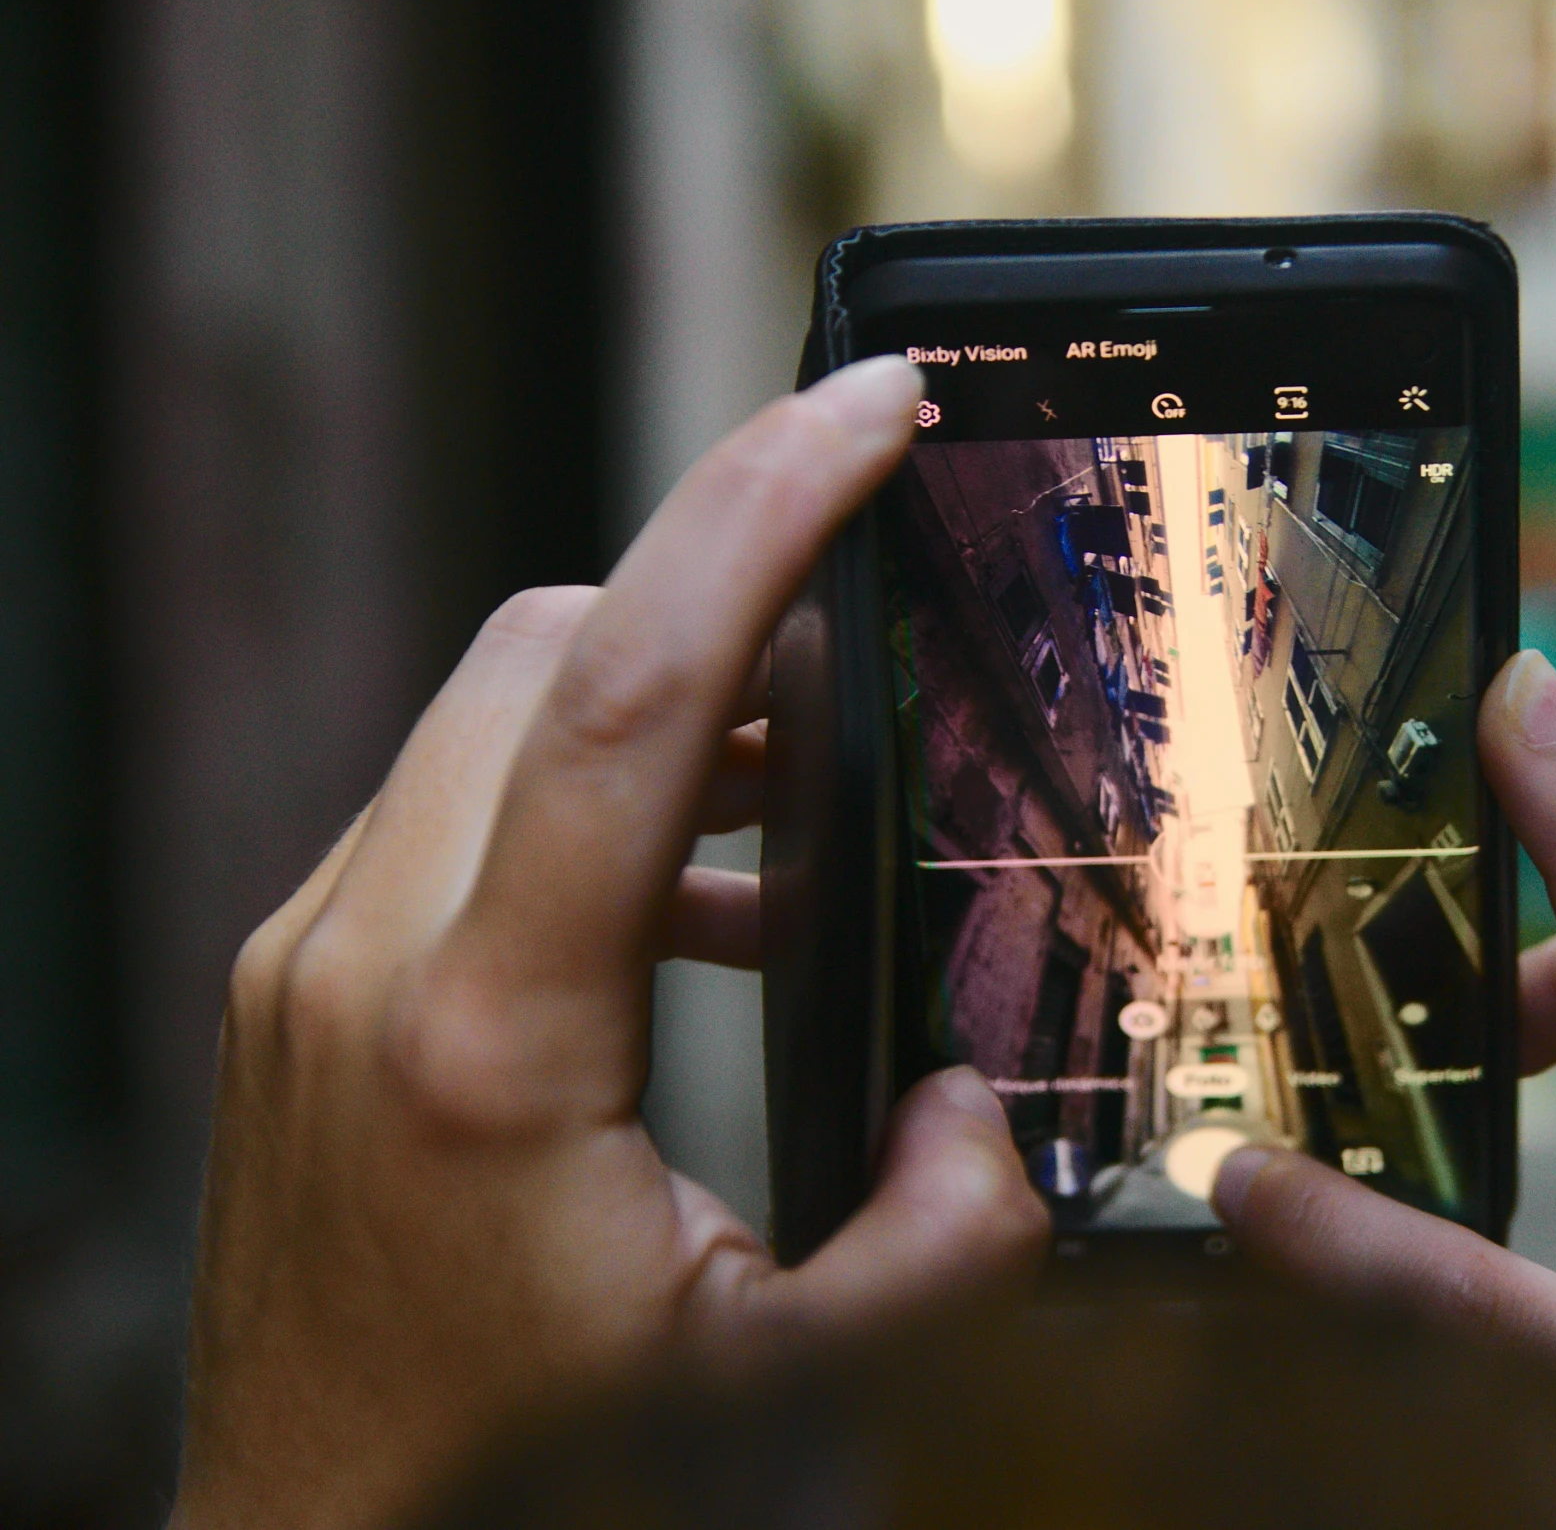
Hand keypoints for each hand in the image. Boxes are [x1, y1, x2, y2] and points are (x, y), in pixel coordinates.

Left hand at [172, 358, 1047, 1529]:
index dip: (761, 514)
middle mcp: (359, 964)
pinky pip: (450, 815)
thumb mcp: (786, 1396)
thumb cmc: (521, 1501)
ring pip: (488, 715)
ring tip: (805, 787)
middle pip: (543, 644)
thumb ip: (943, 1244)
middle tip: (874, 586)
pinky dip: (584, 797)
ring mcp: (305, 973)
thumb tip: (983, 1119)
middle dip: (717, 579)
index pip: (624, 686)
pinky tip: (697, 913)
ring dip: (655, 699)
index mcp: (485, 1040)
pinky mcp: (298, 1003)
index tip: (869, 408)